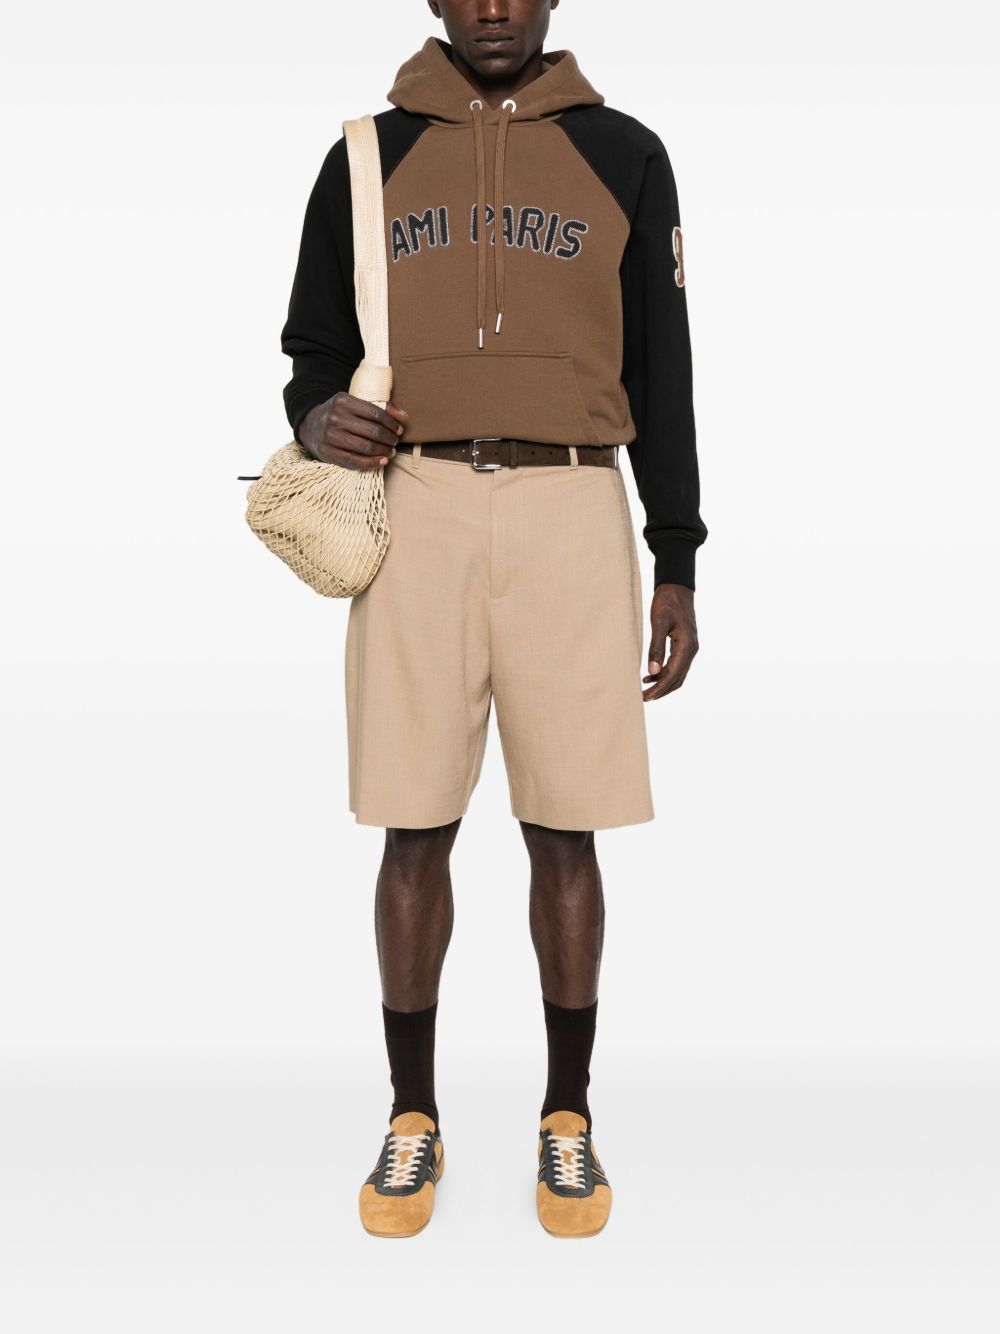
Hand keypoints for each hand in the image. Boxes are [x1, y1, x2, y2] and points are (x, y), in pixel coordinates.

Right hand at [300, 392, 408, 468]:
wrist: (309, 425)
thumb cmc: (338, 414)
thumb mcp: (353, 404)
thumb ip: (378, 407)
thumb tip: (404, 416)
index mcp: (343, 401)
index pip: (376, 413)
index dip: (392, 423)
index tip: (399, 430)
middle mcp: (336, 418)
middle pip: (373, 431)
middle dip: (390, 439)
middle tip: (395, 442)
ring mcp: (331, 436)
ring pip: (366, 447)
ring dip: (384, 451)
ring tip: (391, 452)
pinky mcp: (328, 452)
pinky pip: (355, 461)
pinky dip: (372, 463)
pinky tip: (382, 461)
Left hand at [643, 583, 698, 700]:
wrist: (677, 586)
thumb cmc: (667, 602)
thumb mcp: (658, 623)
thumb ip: (656, 648)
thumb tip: (652, 672)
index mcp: (687, 646)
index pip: (673, 675)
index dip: (659, 688)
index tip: (645, 697)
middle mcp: (691, 649)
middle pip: (677, 679)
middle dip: (661, 690)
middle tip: (643, 698)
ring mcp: (689, 647)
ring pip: (678, 673)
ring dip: (663, 683)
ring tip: (645, 688)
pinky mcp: (684, 644)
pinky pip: (676, 664)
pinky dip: (664, 672)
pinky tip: (650, 674)